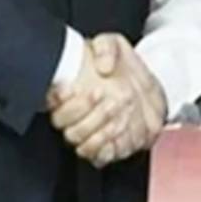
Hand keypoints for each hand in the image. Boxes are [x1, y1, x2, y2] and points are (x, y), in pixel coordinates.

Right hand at [49, 33, 166, 166]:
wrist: (149, 91)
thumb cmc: (124, 68)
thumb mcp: (115, 46)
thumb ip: (105, 48)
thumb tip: (103, 65)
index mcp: (68, 92)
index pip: (51, 102)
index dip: (59, 97)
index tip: (73, 87)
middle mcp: (75, 116)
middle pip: (63, 124)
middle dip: (82, 109)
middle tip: (101, 93)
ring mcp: (89, 134)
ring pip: (79, 142)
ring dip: (97, 128)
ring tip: (116, 110)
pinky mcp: (106, 149)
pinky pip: (98, 156)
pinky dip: (107, 145)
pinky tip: (120, 129)